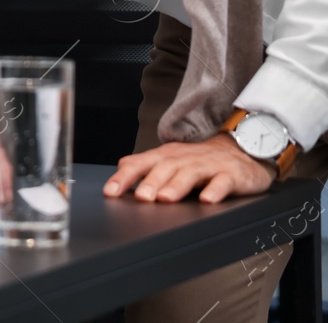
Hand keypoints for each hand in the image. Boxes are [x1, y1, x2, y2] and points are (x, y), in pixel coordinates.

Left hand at [104, 133, 274, 203]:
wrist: (241, 151)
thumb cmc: (198, 162)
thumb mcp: (170, 164)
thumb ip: (145, 173)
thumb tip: (117, 188)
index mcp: (165, 156)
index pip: (139, 163)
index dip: (124, 177)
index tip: (110, 192)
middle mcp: (184, 158)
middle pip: (164, 167)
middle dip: (151, 182)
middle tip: (141, 198)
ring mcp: (208, 165)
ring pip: (190, 173)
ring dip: (176, 186)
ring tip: (166, 199)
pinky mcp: (232, 174)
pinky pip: (223, 181)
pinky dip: (215, 190)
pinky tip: (207, 200)